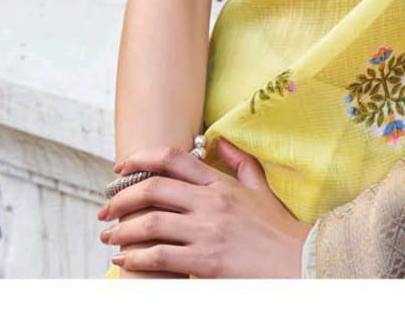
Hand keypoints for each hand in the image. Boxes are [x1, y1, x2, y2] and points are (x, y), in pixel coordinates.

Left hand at [99, 138, 309, 277]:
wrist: (299, 263)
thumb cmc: (278, 230)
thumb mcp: (261, 189)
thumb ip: (240, 163)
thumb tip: (221, 140)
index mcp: (220, 183)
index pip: (172, 159)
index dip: (140, 158)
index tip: (120, 166)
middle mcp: (211, 203)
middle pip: (153, 188)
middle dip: (121, 198)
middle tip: (105, 210)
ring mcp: (207, 232)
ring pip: (151, 223)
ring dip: (123, 230)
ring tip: (109, 237)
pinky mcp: (206, 262)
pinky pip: (159, 256)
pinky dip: (136, 258)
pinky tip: (125, 261)